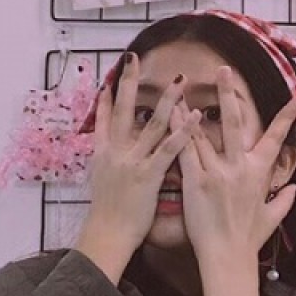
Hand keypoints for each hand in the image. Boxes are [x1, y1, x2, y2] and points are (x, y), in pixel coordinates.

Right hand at [75, 54, 193, 282]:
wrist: (106, 235)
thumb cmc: (106, 218)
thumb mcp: (101, 187)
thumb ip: (109, 169)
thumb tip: (112, 163)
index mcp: (103, 156)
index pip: (103, 121)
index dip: (105, 99)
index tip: (108, 80)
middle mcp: (115, 152)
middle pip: (122, 111)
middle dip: (127, 83)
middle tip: (132, 59)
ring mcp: (132, 161)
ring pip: (150, 124)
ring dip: (165, 100)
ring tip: (178, 80)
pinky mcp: (148, 174)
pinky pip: (169, 148)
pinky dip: (182, 130)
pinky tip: (194, 115)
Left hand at [178, 65, 295, 273]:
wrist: (228, 257)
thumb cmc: (249, 240)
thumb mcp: (272, 218)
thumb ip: (285, 200)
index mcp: (259, 174)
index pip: (275, 139)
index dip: (287, 118)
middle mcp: (239, 167)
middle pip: (234, 123)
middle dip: (229, 95)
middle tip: (224, 70)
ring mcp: (216, 172)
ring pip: (203, 133)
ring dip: (193, 107)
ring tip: (184, 85)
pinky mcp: (195, 181)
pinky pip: (186, 151)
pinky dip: (179, 133)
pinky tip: (172, 115)